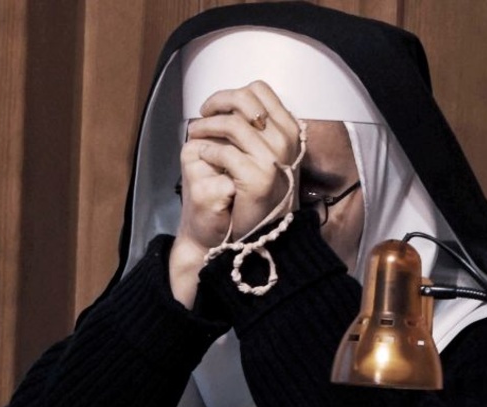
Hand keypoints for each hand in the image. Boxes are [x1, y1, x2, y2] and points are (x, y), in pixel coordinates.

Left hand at [169, 81, 300, 307]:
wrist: (247, 235)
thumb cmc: (250, 193)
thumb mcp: (263, 154)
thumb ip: (257, 128)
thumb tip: (236, 100)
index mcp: (290, 131)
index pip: (260, 90)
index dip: (231, 94)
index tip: (214, 109)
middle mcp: (287, 142)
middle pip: (245, 100)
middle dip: (216, 103)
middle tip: (201, 118)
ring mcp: (275, 161)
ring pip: (232, 124)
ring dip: (206, 127)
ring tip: (195, 136)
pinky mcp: (258, 179)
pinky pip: (223, 151)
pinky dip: (206, 150)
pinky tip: (201, 156)